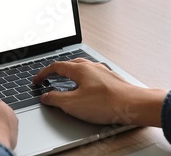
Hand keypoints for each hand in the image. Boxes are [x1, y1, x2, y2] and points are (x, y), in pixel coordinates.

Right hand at [33, 59, 166, 126]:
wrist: (133, 105)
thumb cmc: (106, 103)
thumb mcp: (73, 104)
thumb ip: (55, 99)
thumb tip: (46, 96)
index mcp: (80, 69)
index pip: (56, 66)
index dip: (43, 73)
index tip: (37, 80)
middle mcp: (91, 67)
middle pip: (69, 64)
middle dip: (57, 71)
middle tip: (49, 79)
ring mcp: (103, 72)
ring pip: (82, 69)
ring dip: (71, 75)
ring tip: (66, 84)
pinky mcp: (111, 81)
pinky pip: (93, 76)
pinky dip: (84, 81)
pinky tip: (86, 91)